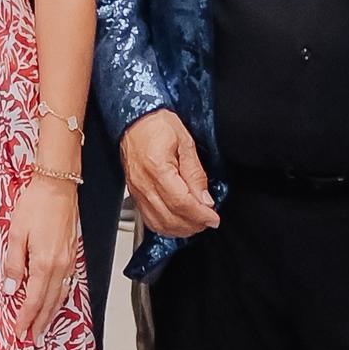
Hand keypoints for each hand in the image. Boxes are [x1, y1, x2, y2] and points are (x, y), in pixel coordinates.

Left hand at [3, 169, 78, 337]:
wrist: (58, 186)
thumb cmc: (35, 205)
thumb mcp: (16, 234)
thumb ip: (13, 264)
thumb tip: (9, 288)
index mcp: (44, 263)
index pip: (32, 300)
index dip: (25, 319)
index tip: (19, 332)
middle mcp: (60, 266)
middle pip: (49, 303)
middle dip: (40, 323)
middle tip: (32, 339)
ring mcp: (69, 261)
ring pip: (60, 296)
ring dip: (51, 314)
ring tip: (43, 327)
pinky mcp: (73, 254)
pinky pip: (67, 284)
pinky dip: (60, 298)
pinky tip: (55, 301)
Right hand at [119, 108, 218, 238]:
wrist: (135, 120)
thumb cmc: (157, 125)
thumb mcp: (185, 142)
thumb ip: (195, 173)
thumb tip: (205, 199)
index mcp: (157, 168)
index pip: (181, 203)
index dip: (200, 215)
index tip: (214, 218)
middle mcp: (143, 183)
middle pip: (170, 218)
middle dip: (193, 225)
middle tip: (208, 220)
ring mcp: (137, 191)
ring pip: (159, 224)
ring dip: (180, 229)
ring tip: (196, 223)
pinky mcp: (134, 194)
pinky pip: (149, 219)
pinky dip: (165, 227)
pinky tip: (178, 223)